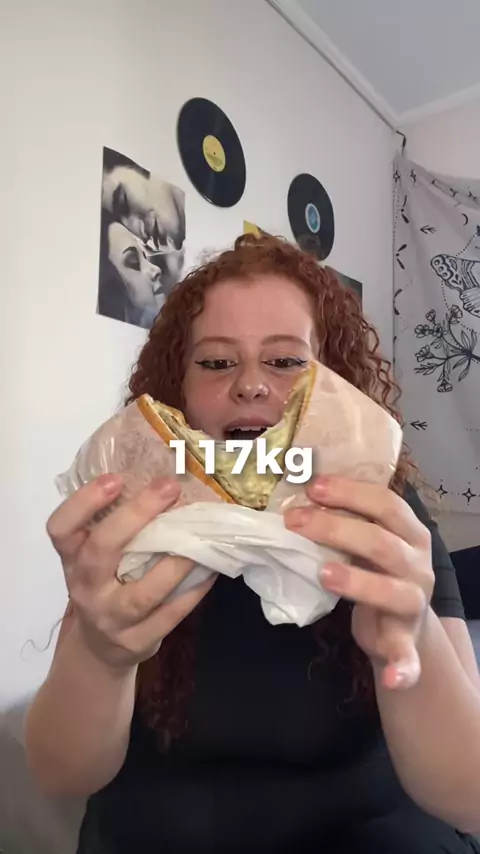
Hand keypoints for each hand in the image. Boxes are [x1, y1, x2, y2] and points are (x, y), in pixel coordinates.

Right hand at [46, 474, 213, 670]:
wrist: (99, 650)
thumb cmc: (103, 587)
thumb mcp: (94, 559)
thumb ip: (114, 527)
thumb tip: (159, 479)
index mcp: (72, 559)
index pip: (61, 529)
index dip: (83, 503)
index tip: (114, 478)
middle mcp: (85, 587)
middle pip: (101, 550)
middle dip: (135, 516)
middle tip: (169, 487)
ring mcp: (111, 619)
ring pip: (140, 593)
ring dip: (173, 563)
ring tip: (198, 537)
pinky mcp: (138, 642)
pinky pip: (169, 616)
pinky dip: (191, 593)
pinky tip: (209, 571)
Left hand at [284, 476, 434, 689]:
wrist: (404, 624)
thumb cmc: (377, 570)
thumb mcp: (369, 541)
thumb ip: (346, 521)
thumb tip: (298, 496)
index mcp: (411, 532)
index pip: (386, 503)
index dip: (350, 493)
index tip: (313, 487)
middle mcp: (418, 563)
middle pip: (381, 542)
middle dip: (336, 529)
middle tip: (295, 522)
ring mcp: (415, 602)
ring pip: (392, 590)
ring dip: (357, 581)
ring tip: (323, 573)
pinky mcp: (407, 640)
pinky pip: (409, 656)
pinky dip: (404, 667)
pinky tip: (393, 676)